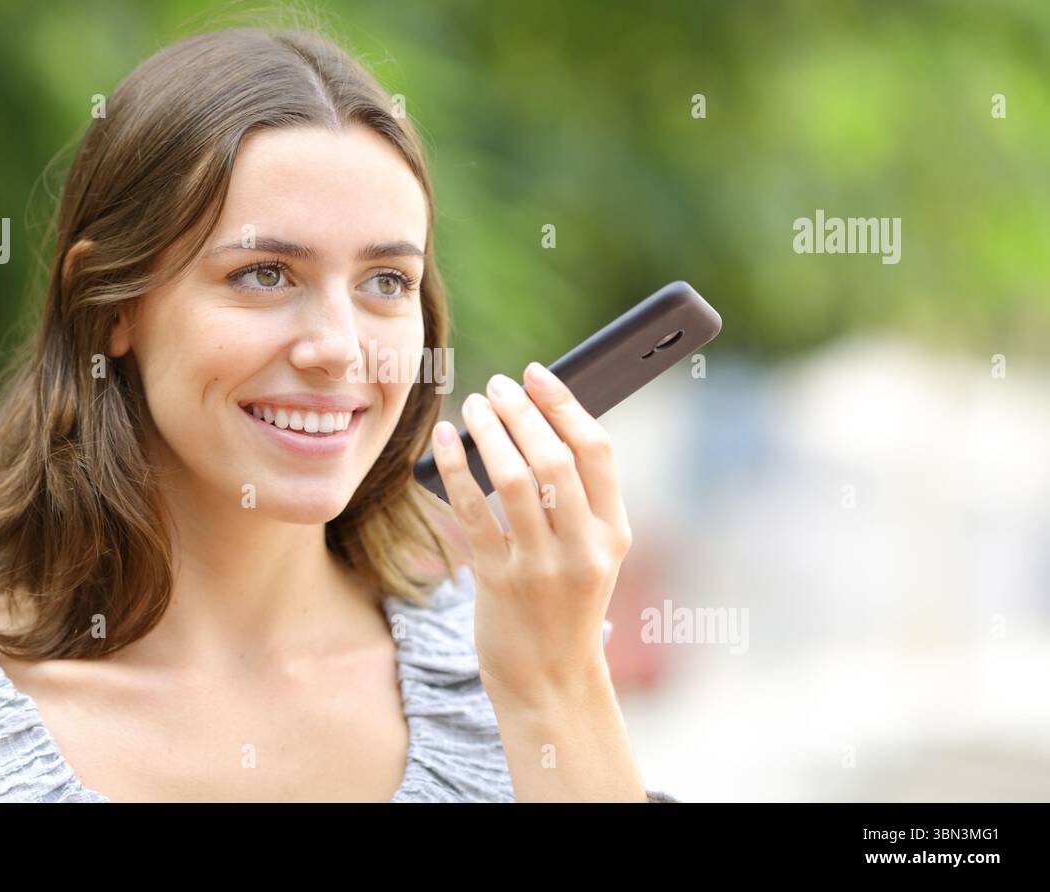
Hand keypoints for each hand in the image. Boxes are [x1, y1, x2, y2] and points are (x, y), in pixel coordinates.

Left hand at [430, 362, 632, 706]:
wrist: (550, 682)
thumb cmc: (564, 604)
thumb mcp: (590, 553)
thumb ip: (575, 498)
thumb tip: (534, 420)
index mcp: (614, 533)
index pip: (597, 451)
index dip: (565, 404)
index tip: (537, 374)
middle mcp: (584, 549)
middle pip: (555, 460)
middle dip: (523, 412)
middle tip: (498, 384)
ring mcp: (542, 568)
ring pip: (514, 481)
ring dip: (490, 433)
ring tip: (474, 405)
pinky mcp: (499, 584)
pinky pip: (473, 515)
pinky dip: (456, 470)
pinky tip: (443, 442)